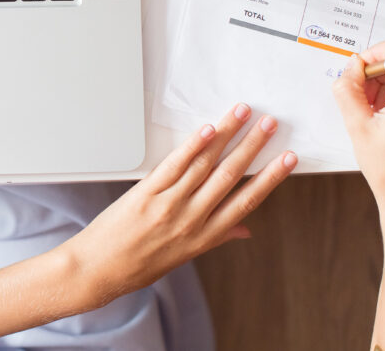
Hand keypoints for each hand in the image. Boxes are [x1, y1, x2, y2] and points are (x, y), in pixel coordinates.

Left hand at [58, 104, 295, 308]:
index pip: (247, 201)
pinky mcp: (145, 193)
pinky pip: (174, 165)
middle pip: (229, 176)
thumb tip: (244, 230)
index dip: (270, 178)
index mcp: (204, 237)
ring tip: (242, 114)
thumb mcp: (183, 257)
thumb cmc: (138, 265)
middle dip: (253, 147)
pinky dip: (192, 145)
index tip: (287, 159)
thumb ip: (216, 237)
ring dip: (227, 135)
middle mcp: (191, 220)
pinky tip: (207, 129)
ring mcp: (168, 205)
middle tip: (270, 124)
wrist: (97, 270)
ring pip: (205, 164)